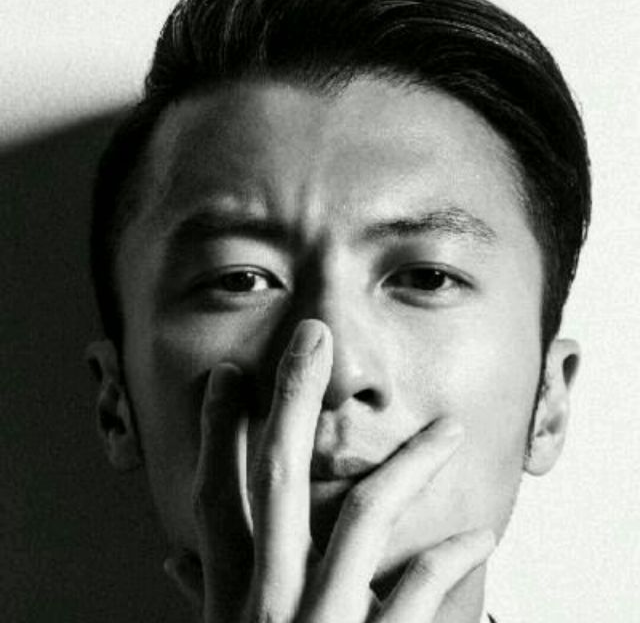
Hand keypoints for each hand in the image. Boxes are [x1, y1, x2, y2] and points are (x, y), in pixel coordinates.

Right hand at [165, 320, 495, 621]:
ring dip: (409, 465)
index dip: (218, 429)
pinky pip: (416, 599)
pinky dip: (449, 562)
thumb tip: (176, 562)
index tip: (230, 375)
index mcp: (231, 602)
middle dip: (292, 397)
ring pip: (360, 517)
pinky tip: (478, 534)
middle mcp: (267, 604)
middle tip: (311, 337)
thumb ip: (208, 602)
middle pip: (275, 476)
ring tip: (447, 428)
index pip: (215, 495)